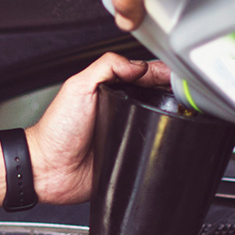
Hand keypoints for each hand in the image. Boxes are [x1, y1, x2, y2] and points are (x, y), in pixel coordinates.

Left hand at [0, 54, 170, 210]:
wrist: (49, 169)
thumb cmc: (57, 130)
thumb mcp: (78, 86)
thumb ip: (106, 67)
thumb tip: (138, 65)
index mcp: (110, 90)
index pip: (143, 75)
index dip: (161, 72)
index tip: (176, 74)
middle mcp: (121, 110)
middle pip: (156, 96)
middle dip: (173, 93)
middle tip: (184, 93)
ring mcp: (127, 133)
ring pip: (159, 122)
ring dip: (172, 118)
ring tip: (183, 113)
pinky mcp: (130, 155)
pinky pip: (152, 149)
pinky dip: (161, 145)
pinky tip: (170, 139)